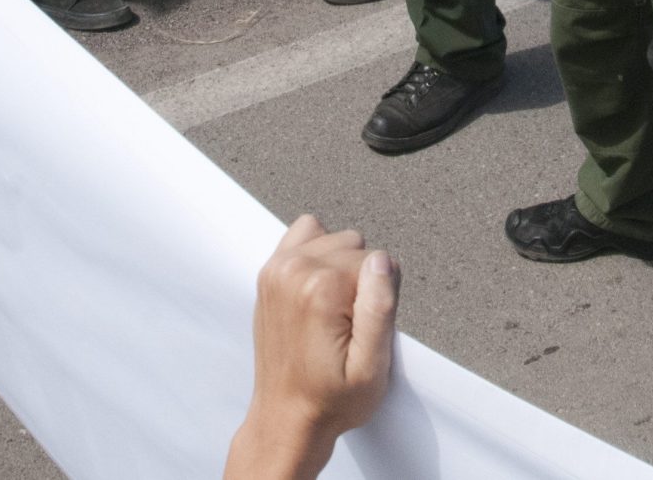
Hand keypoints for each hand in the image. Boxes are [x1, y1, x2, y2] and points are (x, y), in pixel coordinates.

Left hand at [231, 216, 397, 475]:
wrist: (285, 418)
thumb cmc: (331, 400)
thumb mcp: (371, 368)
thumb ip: (380, 307)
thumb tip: (383, 260)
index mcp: (321, 289)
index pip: (379, 262)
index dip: (380, 298)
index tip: (362, 332)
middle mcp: (294, 269)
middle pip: (356, 247)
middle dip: (360, 281)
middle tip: (348, 326)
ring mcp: (276, 268)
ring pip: (335, 240)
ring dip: (340, 268)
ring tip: (332, 311)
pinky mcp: (269, 272)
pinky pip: (306, 233)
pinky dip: (319, 254)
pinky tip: (319, 290)